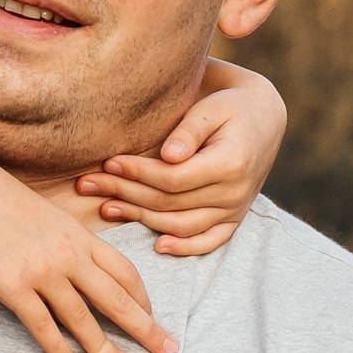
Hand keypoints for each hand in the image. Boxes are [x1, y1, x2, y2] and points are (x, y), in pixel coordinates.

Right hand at [0, 164, 175, 352]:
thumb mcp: (47, 214)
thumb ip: (66, 240)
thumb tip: (76, 263)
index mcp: (80, 236)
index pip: (125, 272)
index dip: (143, 299)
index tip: (153, 317)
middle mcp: (69, 256)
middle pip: (117, 299)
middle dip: (145, 328)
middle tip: (166, 351)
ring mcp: (42, 272)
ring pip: (83, 318)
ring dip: (104, 347)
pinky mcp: (13, 287)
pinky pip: (42, 326)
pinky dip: (58, 350)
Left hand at [79, 63, 286, 257]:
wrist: (264, 117)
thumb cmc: (230, 104)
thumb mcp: (212, 106)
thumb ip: (190, 129)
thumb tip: (169, 155)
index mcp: (231, 163)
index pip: (173, 179)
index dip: (137, 173)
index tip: (109, 162)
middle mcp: (236, 193)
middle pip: (170, 203)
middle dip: (124, 193)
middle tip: (88, 185)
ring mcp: (236, 209)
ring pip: (181, 225)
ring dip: (140, 219)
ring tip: (105, 208)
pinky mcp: (234, 218)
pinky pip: (209, 241)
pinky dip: (184, 248)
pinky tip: (157, 246)